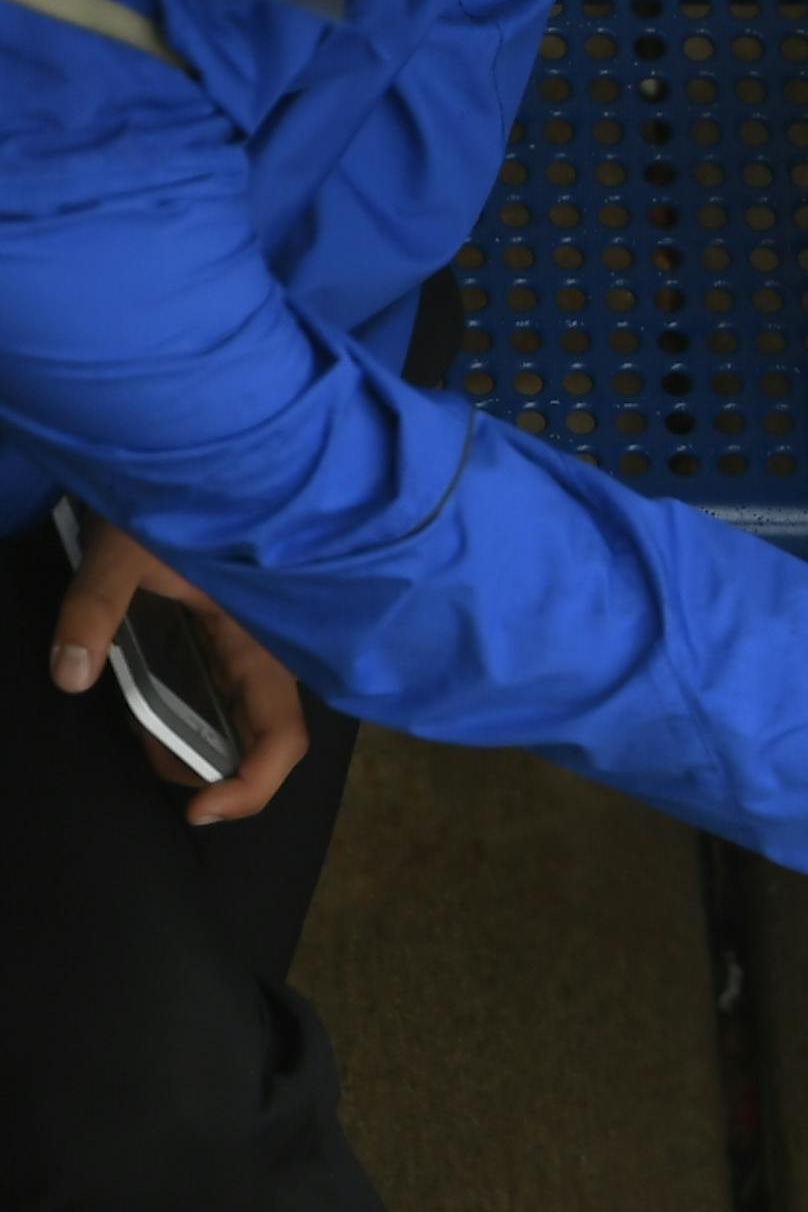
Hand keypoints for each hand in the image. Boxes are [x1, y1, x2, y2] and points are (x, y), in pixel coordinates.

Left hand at [52, 519, 308, 823]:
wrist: (195, 455)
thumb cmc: (177, 496)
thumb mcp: (125, 551)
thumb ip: (94, 610)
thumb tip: (68, 674)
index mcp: (259, 640)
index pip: (282, 736)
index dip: (252, 786)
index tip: (197, 808)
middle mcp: (264, 651)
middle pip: (264, 741)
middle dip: (210, 772)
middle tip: (153, 764)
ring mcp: (250, 646)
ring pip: (243, 722)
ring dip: (196, 745)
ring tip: (143, 734)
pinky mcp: (231, 637)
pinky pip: (227, 697)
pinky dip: (192, 719)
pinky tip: (151, 705)